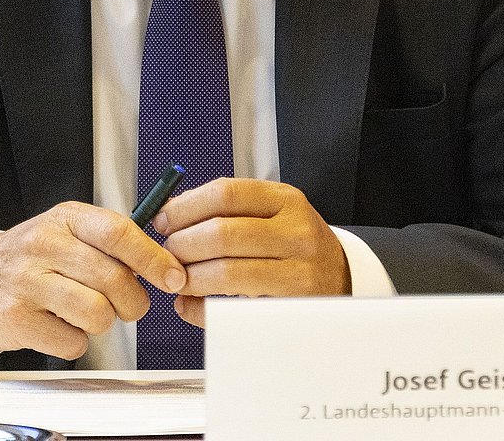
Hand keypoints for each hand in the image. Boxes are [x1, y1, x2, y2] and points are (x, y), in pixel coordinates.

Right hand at [0, 201, 186, 360]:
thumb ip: (111, 240)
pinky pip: (72, 343)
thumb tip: (166, 262)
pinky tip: (58, 325)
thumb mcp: (66, 230)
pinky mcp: (17, 319)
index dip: (154, 258)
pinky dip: (74, 343)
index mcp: (66, 218)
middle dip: (132, 301)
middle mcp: (45, 245)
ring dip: (101, 323)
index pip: (119, 232)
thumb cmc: (30, 258)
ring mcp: (28, 282)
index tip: (174, 277)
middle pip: (115, 280)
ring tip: (84, 313)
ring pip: (98, 314)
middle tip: (124, 304)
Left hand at [154, 178, 347, 327]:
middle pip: (221, 234)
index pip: (226, 193)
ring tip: (178, 278)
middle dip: (182, 245)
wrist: (340, 278)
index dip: (185, 207)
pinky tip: (192, 304)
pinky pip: (234, 309)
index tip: (163, 220)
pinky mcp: (290, 309)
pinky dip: (202, 309)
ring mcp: (297, 272)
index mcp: (285, 200)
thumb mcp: (272, 212)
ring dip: (189, 277)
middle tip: (168, 253)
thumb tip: (170, 212)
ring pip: (226, 273)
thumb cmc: (293, 244)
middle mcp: (296, 233)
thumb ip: (226, 208)